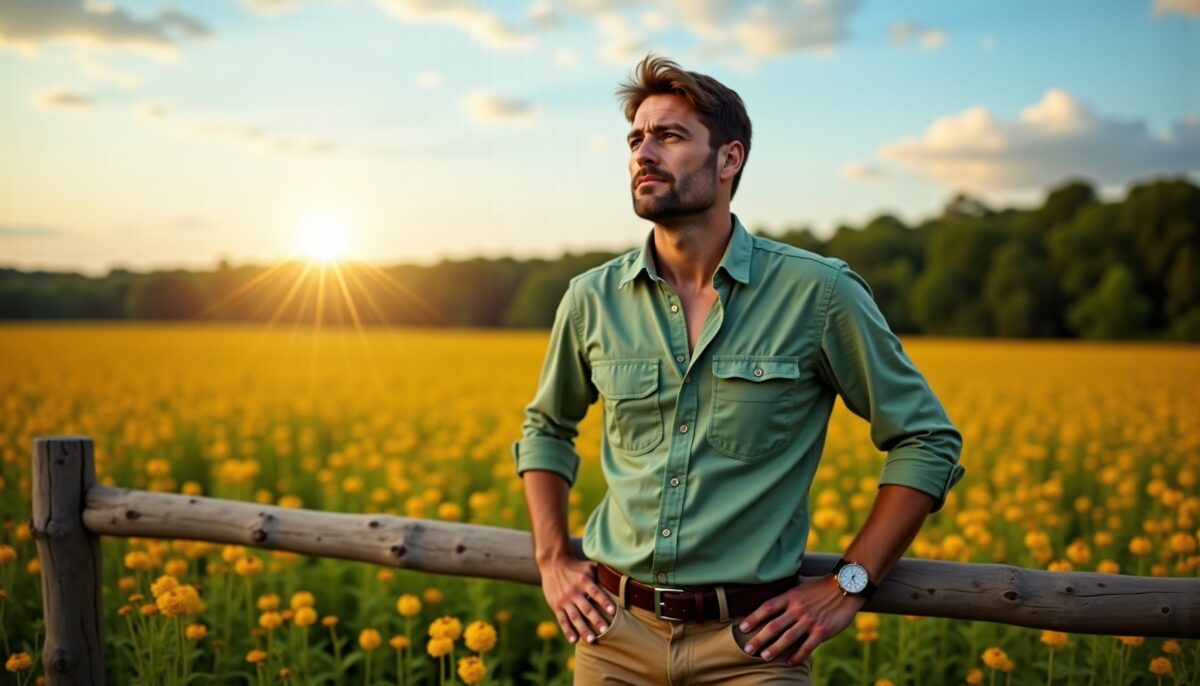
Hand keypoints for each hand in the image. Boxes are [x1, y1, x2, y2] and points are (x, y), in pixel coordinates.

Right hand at [537, 554, 615, 644]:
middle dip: (596, 620)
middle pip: (586, 607)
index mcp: (584, 580)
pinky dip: (567, 631)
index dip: (604, 601)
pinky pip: (562, 620)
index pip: (595, 592)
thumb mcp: (589, 566)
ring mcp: (564, 600)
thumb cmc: (576, 567)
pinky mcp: (556, 606)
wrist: (553, 564)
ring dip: (583, 629)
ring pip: (575, 617)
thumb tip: (622, 573)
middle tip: (605, 630)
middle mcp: (573, 591)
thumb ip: (602, 572)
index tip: (613, 611)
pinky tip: (574, 640)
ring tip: (592, 640)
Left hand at [737, 573, 866, 665]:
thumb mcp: (800, 582)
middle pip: (774, 625)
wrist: (847, 588)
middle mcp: (798, 608)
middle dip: (759, 639)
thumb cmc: (821, 585)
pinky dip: (797, 656)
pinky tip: (790, 662)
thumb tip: (770, 583)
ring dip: (775, 648)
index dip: (753, 618)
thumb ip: (786, 587)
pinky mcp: (822, 631)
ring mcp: (810, 620)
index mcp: (790, 596)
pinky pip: (807, 646)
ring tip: (764, 657)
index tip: (742, 627)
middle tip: (747, 649)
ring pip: (788, 637)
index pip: (767, 607)